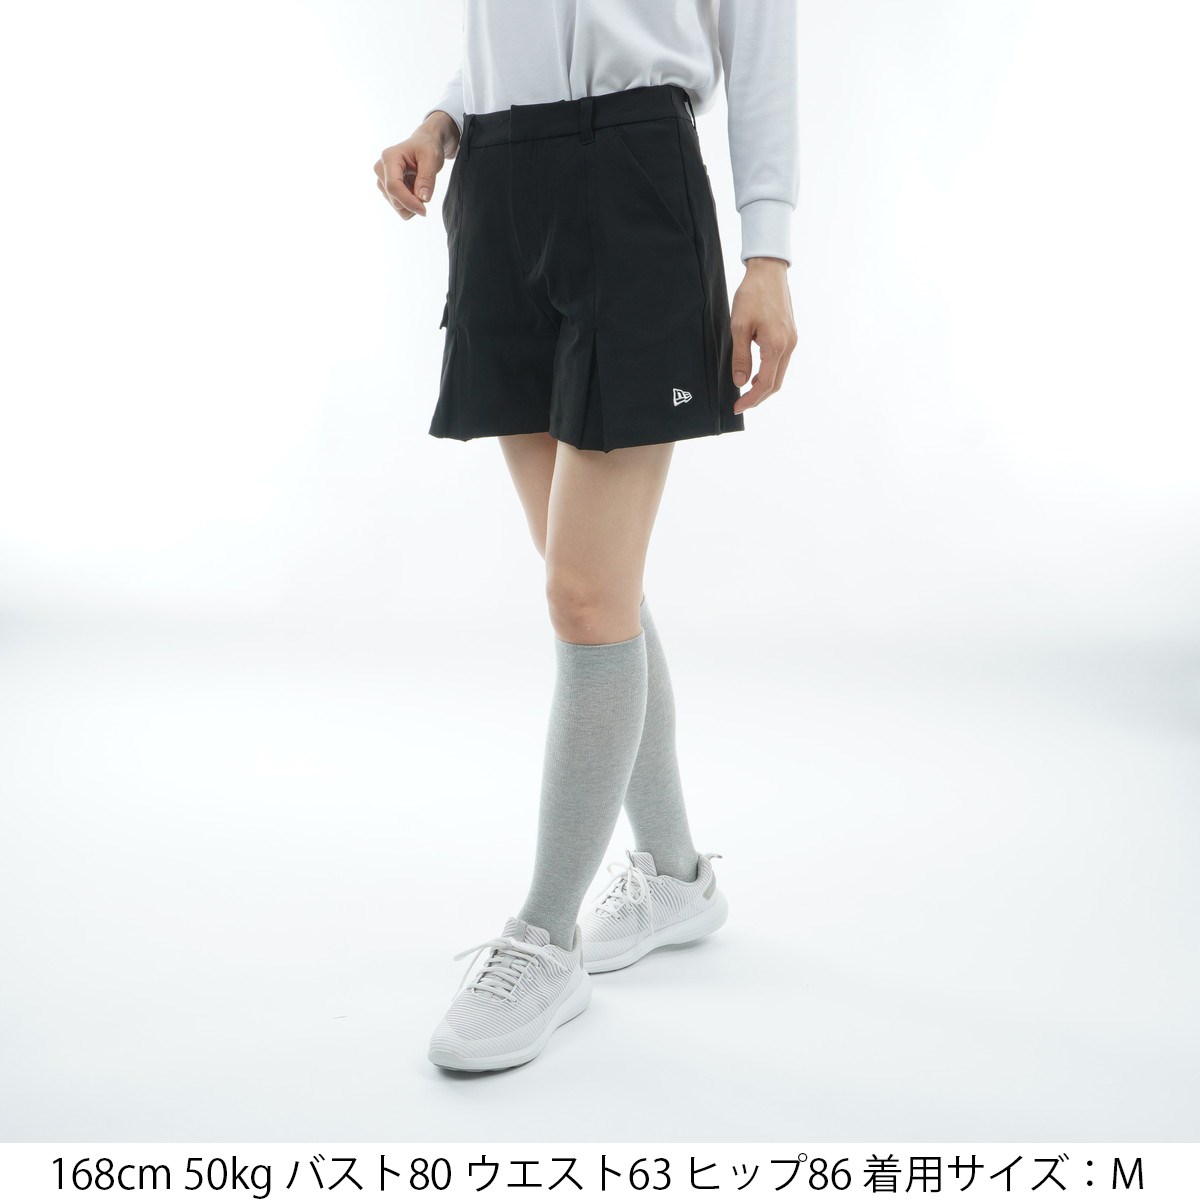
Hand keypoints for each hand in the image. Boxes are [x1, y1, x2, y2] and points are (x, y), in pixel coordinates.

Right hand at [374, 111, 459, 220]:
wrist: (423, 145)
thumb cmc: (427, 148)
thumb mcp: (432, 158)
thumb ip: (427, 178)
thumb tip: (423, 198)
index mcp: (389, 158)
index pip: (393, 186)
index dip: (408, 201)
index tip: (424, 210)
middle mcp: (380, 170)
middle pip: (395, 200)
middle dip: (413, 203)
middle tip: (427, 192)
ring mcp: (382, 181)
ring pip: (397, 207)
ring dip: (412, 204)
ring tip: (420, 187)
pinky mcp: (386, 190)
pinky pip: (400, 208)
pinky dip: (411, 205)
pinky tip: (415, 191)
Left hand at [730, 257, 797, 412]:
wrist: (769, 271)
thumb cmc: (753, 294)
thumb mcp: (739, 326)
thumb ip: (741, 356)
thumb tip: (740, 382)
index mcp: (777, 345)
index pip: (766, 383)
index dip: (752, 399)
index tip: (738, 407)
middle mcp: (789, 345)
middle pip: (776, 383)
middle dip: (759, 397)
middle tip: (741, 403)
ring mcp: (792, 340)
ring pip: (780, 373)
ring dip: (764, 385)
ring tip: (746, 390)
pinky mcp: (790, 334)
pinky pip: (781, 361)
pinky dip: (769, 372)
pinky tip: (756, 373)